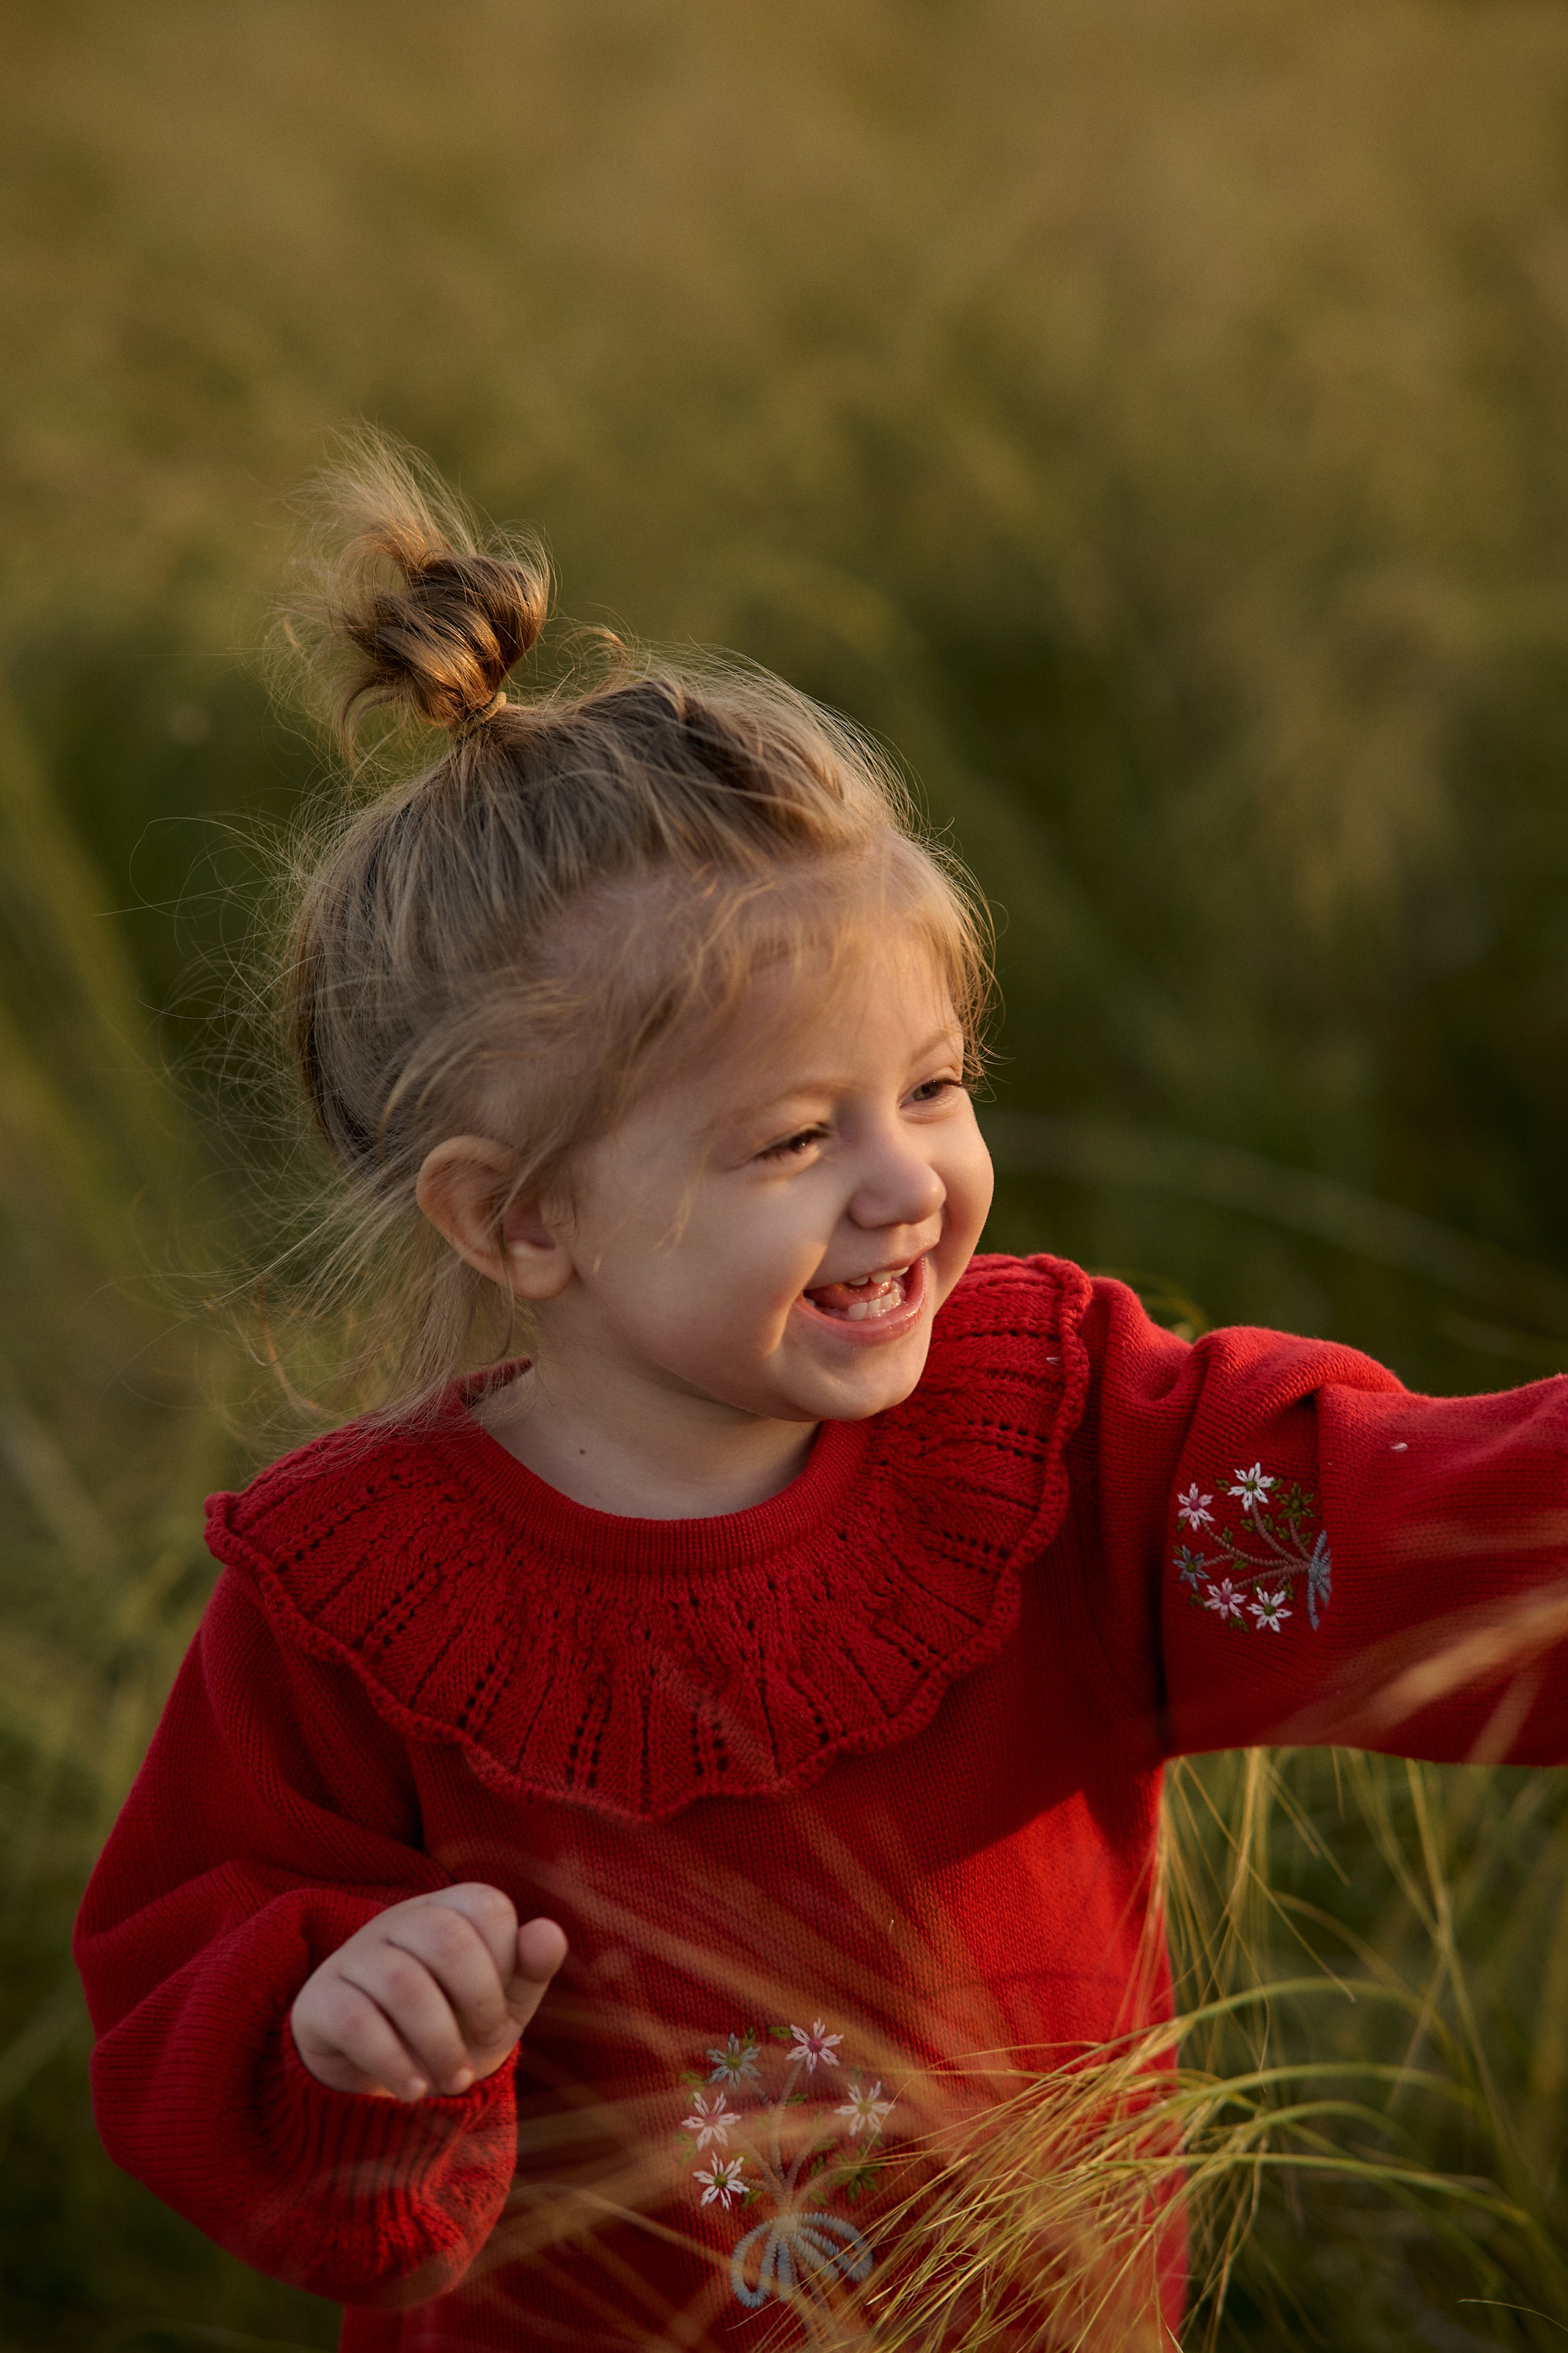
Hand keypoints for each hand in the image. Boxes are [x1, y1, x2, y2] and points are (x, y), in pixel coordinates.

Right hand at [290, 1883, 567, 2101]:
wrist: (378, 2072)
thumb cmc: (453, 2027)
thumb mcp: (499, 2006)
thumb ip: (529, 1970)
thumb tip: (549, 1932)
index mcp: (449, 1908)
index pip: (488, 1908)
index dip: (505, 1969)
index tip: (501, 2020)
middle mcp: (400, 1919)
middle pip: (446, 1940)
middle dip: (477, 2006)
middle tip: (482, 2052)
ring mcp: (355, 1954)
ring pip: (402, 1983)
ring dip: (438, 2043)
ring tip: (453, 2080)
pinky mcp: (320, 1999)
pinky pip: (356, 2021)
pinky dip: (393, 2062)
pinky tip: (413, 2089)